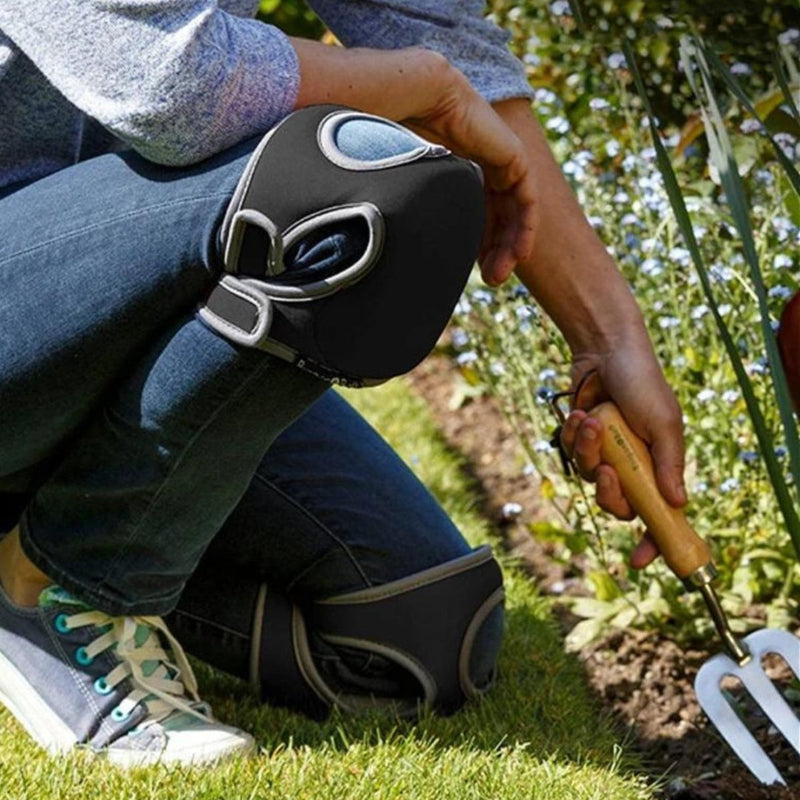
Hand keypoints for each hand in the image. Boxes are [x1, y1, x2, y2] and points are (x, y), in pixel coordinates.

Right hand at [400, 59, 537, 280]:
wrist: (411, 97)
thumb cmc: (391, 132)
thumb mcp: (405, 184)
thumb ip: (411, 209)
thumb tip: (384, 248)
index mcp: (455, 167)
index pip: (476, 212)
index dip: (476, 244)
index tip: (473, 272)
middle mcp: (480, 163)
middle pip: (497, 214)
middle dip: (495, 250)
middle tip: (491, 280)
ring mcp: (498, 157)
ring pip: (514, 210)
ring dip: (511, 245)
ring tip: (499, 274)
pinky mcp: (513, 154)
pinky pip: (527, 197)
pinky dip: (525, 225)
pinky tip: (518, 252)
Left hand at [558, 342, 686, 567]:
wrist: (606, 351)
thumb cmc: (642, 384)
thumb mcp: (663, 423)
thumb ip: (669, 463)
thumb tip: (678, 505)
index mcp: (658, 466)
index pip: (657, 514)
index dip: (651, 542)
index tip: (638, 561)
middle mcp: (631, 465)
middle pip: (616, 505)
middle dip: (609, 492)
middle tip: (608, 468)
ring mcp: (605, 454)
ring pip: (589, 478)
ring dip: (587, 450)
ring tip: (591, 419)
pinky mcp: (581, 441)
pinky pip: (571, 455)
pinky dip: (572, 436)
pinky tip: (579, 413)